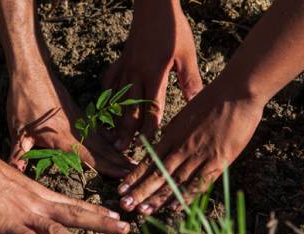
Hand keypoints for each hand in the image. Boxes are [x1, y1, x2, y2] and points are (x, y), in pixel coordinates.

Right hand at [0, 148, 129, 233]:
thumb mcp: (14, 185)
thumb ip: (27, 198)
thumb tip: (33, 208)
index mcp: (41, 193)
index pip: (74, 203)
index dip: (96, 210)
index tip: (116, 215)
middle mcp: (38, 202)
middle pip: (76, 214)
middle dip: (102, 223)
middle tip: (126, 228)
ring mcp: (24, 213)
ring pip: (58, 230)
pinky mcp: (7, 223)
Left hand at [7, 65, 133, 177]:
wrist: (32, 71)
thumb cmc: (23, 100)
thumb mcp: (17, 130)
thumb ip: (19, 153)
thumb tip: (14, 171)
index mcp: (64, 138)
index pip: (91, 158)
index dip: (109, 169)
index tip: (126, 176)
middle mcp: (78, 131)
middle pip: (104, 151)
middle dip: (121, 164)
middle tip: (139, 173)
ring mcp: (81, 122)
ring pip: (104, 141)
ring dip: (119, 153)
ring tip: (133, 162)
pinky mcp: (79, 115)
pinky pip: (99, 130)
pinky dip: (110, 138)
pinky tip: (116, 143)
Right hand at [104, 0, 202, 150]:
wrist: (154, 6)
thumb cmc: (174, 30)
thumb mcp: (187, 55)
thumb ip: (190, 81)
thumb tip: (196, 103)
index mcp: (155, 74)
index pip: (151, 108)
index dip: (149, 128)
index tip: (147, 144)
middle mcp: (136, 73)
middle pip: (129, 108)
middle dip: (126, 130)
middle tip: (121, 149)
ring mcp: (125, 67)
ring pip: (117, 98)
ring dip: (114, 118)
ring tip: (110, 135)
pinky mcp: (120, 60)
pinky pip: (109, 80)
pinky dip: (107, 94)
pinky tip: (107, 104)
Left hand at [117, 85, 263, 213]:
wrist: (237, 92)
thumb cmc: (213, 99)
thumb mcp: (186, 114)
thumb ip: (177, 132)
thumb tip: (168, 143)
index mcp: (172, 135)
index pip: (149, 161)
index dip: (135, 176)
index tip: (122, 188)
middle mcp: (181, 148)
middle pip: (157, 174)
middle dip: (139, 192)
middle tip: (124, 205)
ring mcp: (199, 156)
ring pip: (174, 182)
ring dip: (157, 198)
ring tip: (142, 211)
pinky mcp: (218, 161)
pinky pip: (199, 183)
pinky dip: (186, 196)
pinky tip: (173, 208)